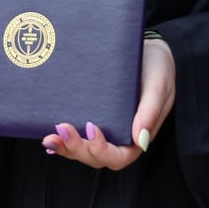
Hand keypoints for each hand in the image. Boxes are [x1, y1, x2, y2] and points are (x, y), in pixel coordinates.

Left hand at [44, 35, 176, 170]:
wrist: (148, 49)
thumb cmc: (157, 67)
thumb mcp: (158, 86)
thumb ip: (150, 112)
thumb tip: (139, 140)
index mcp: (138, 135)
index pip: (119, 157)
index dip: (102, 150)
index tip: (92, 128)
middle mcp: (120, 137)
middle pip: (96, 157)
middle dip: (77, 148)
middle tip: (62, 129)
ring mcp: (106, 129)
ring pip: (84, 150)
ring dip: (66, 147)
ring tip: (50, 137)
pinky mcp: (95, 116)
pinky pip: (79, 136)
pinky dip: (64, 140)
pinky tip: (50, 137)